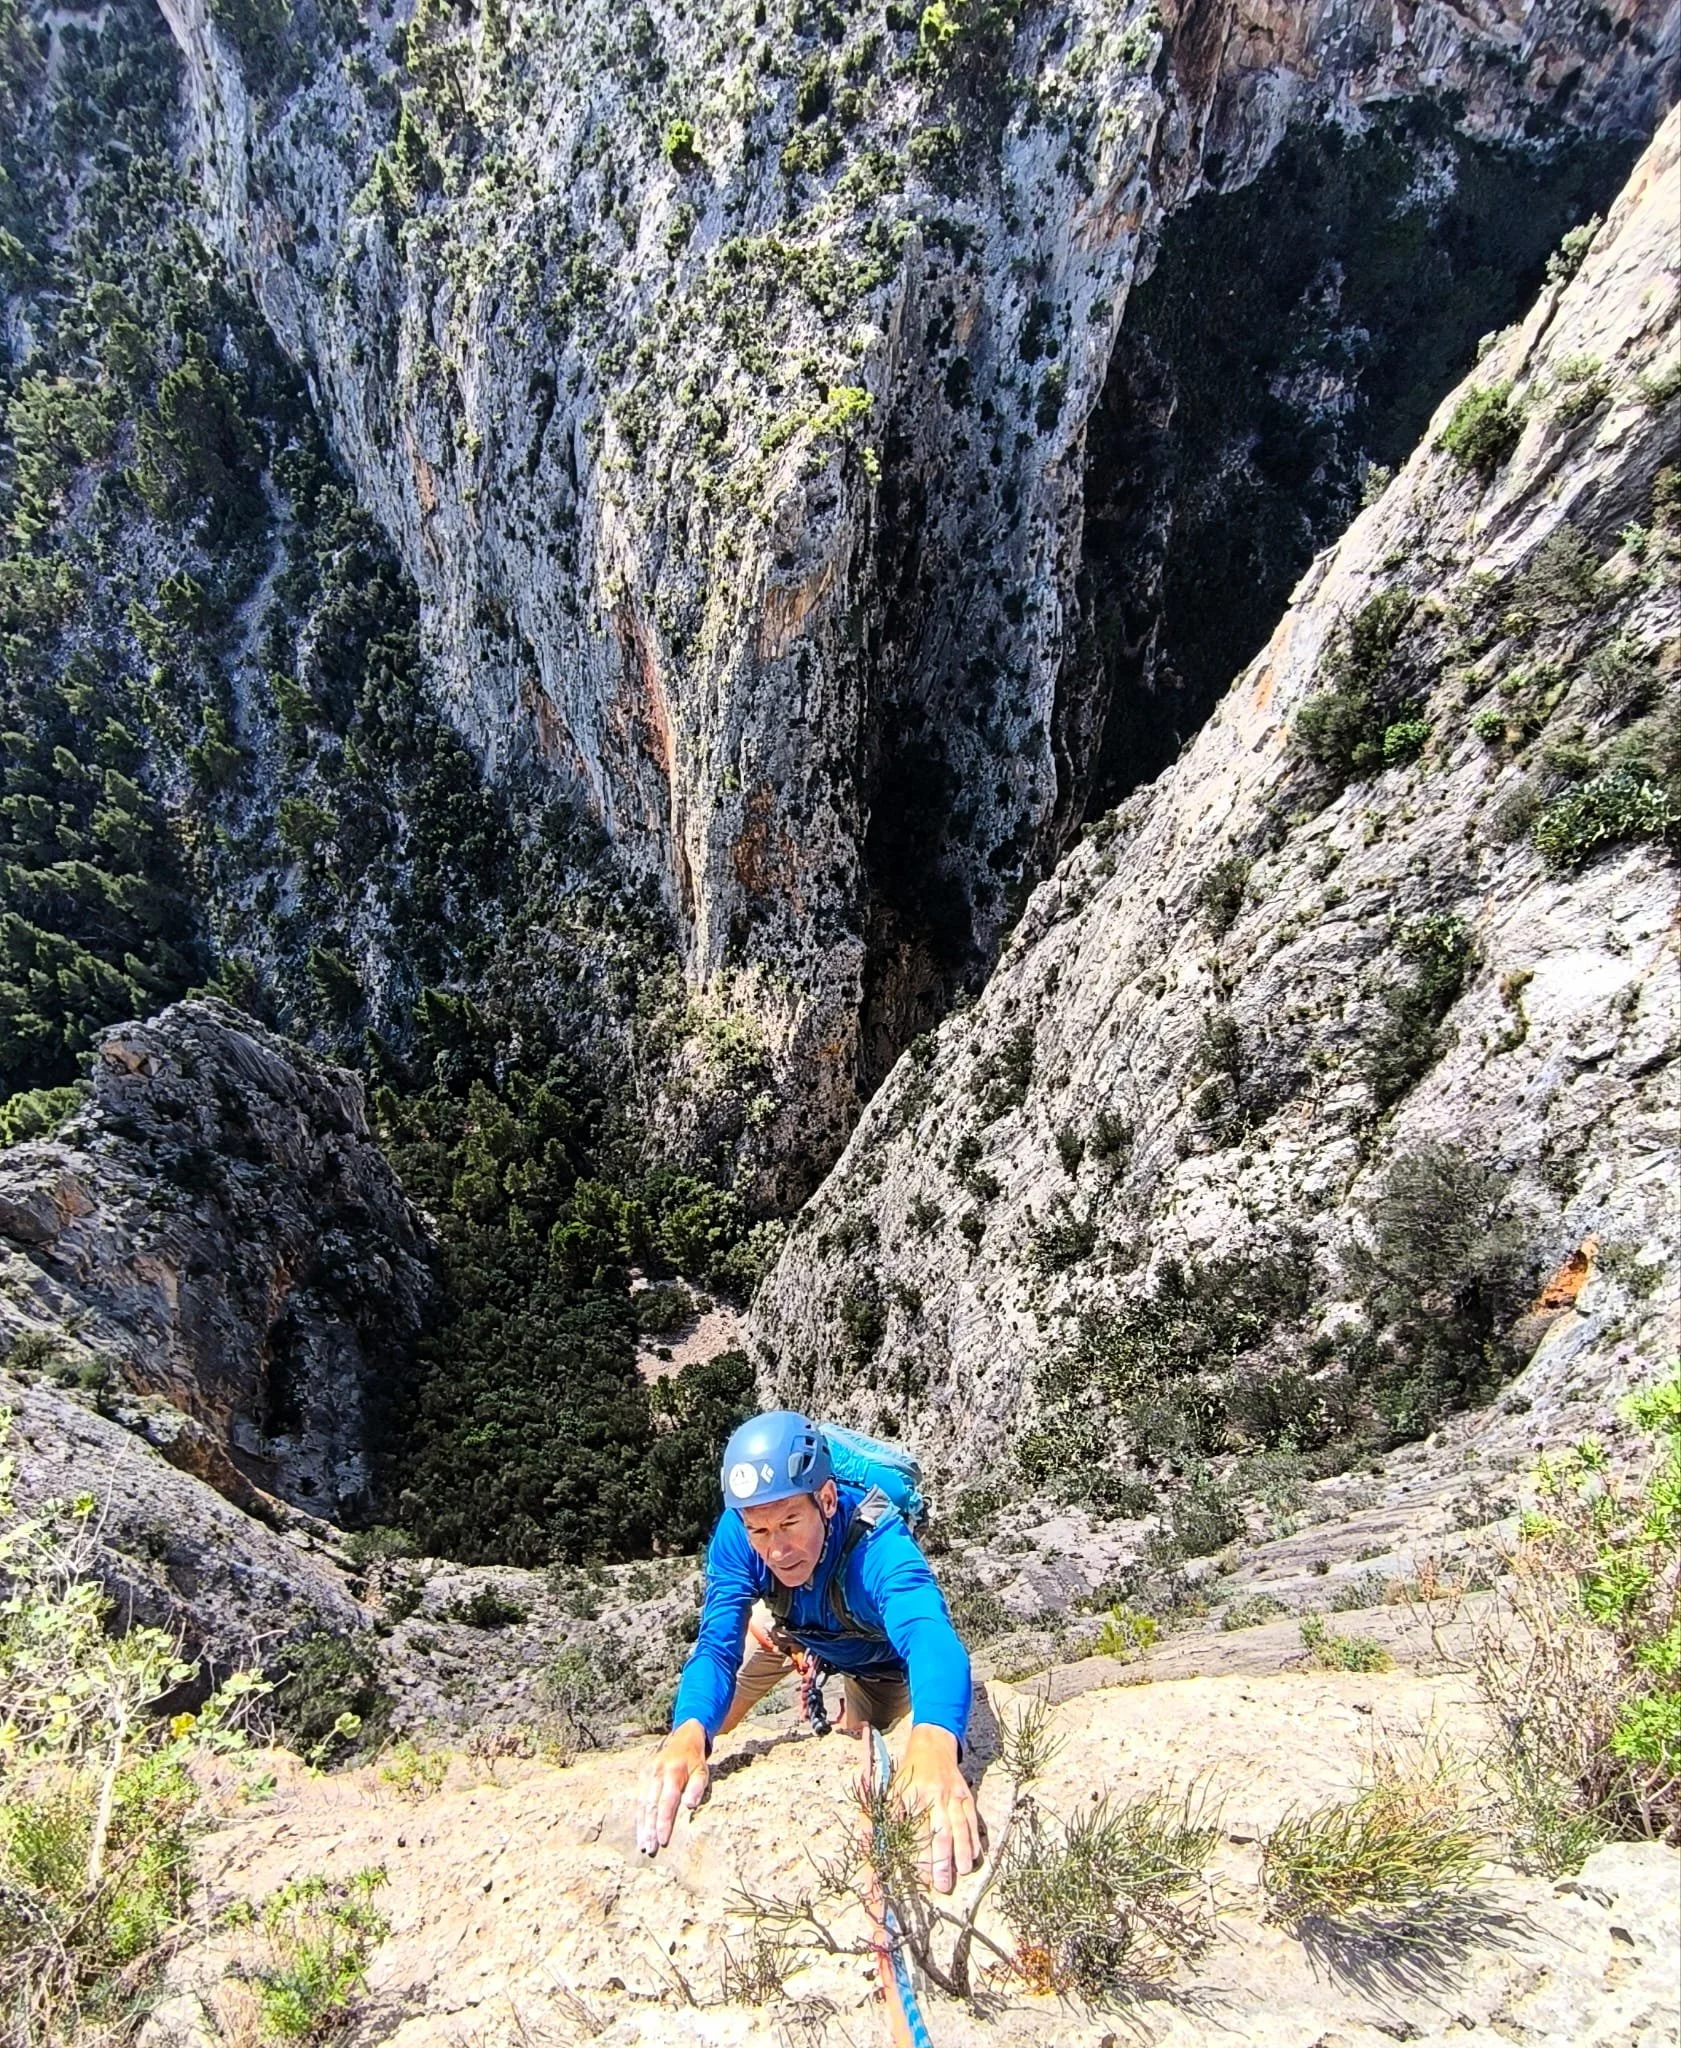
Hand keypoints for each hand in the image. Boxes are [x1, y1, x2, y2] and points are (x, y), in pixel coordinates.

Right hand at [636, 1719, 709, 1856]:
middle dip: (649, 1829)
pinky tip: (639, 1831)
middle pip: (651, 1805)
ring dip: (641, 1826)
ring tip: (643, 1845)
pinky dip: (638, 1816)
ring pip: (641, 1804)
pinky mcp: (641, 1775)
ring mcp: (646, 1773)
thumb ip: (696, 1788)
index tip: (663, 1841)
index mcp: (673, 1772)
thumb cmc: (694, 1761)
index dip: (664, 1823)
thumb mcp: (702, 1771)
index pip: (666, 1802)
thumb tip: (690, 1807)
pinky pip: (638, 1799)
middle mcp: (656, 1772)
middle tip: (650, 1849)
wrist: (683, 1738)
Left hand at [893, 1724, 979, 1893]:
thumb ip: (890, 1815)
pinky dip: (974, 1837)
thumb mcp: (894, 1788)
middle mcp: (935, 1795)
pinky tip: (976, 1854)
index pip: (917, 1831)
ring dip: (962, 1850)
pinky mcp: (966, 1795)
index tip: (920, 1878)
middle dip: (942, 1859)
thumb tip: (880, 1843)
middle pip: (941, 1830)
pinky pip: (972, 1818)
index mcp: (914, 1795)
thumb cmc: (909, 1772)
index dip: (919, 1855)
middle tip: (944, 1885)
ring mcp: (953, 1795)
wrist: (933, 1744)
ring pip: (960, 1825)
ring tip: (964, 1871)